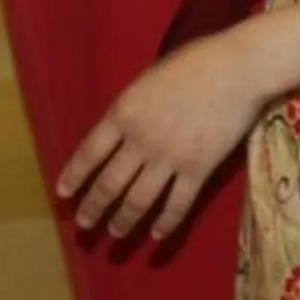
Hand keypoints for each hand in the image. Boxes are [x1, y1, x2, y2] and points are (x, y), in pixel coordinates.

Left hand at [57, 30, 267, 242]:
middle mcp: (140, 140)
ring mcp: (169, 158)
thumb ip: (131, 108)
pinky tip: (157, 236)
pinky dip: (166, 223)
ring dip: (124, 221)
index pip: (89, 152)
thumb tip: (119, 131)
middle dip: (93, 207)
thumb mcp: (147, 79)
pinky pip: (177, 204)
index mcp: (123, 113)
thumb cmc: (193, 63)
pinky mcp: (198, 170)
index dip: (74, 176)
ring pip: (139, 200)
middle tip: (83, 225)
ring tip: (115, 235)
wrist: (236, 69)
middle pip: (109, 183)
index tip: (63, 194)